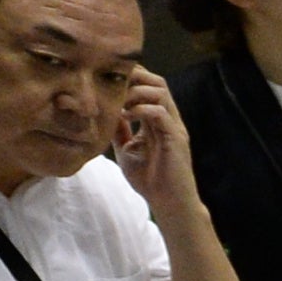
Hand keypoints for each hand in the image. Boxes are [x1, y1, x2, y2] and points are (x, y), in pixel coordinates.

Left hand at [112, 67, 200, 211]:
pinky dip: (141, 109)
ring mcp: (174, 127)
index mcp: (158, 120)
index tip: (107, 83)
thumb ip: (119, 130)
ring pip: (160, 92)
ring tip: (118, 102)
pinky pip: (159, 112)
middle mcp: (169, 119)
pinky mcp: (176, 138)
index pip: (148, 86)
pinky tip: (126, 116)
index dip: (130, 78)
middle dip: (134, 77)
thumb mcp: (126, 149)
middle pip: (157, 81)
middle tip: (112, 86)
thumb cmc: (150, 180)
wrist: (169, 203)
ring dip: (136, 92)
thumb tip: (105, 111)